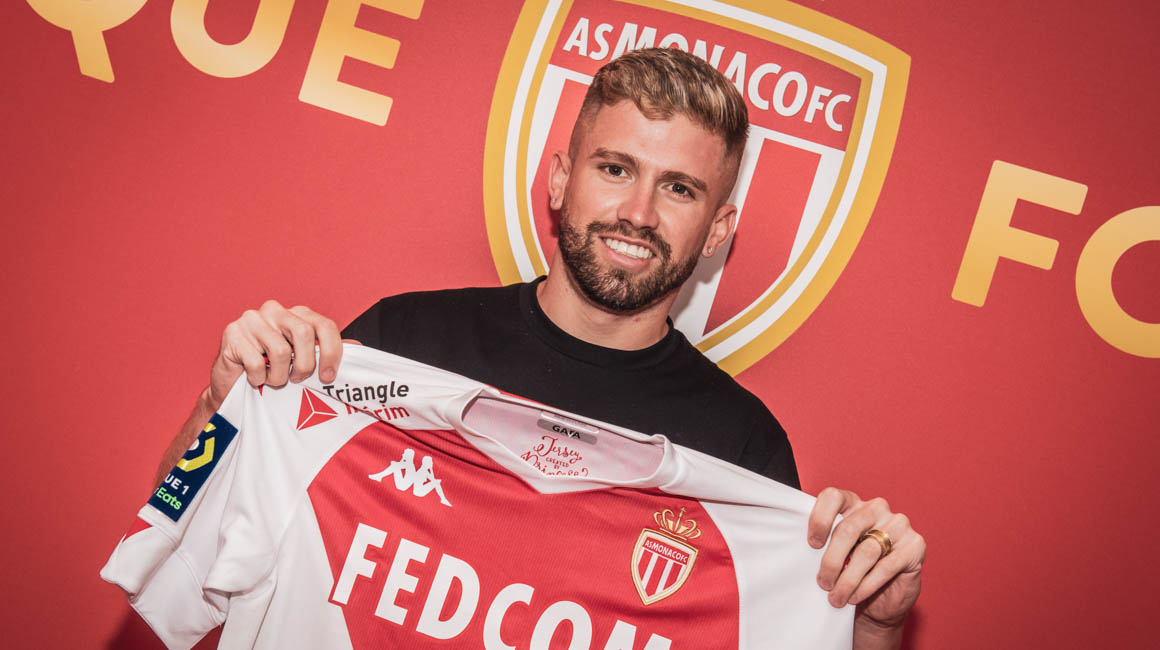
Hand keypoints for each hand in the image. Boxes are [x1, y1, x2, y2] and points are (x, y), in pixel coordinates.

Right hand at [208, 300, 344, 408]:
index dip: (332, 352)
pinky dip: (258, 379)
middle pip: (304, 334)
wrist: (231, 384)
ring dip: (279, 376)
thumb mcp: (303, 361)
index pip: (324, 325)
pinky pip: (256, 362)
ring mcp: (252, 319)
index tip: (329, 377)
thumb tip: (358, 348)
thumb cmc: (272, 371)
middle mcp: (274, 310)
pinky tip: (254, 378)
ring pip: (280, 352)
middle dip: (305, 365)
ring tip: (273, 379)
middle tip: (298, 379)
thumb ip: (327, 352)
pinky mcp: (232, 333)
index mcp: (297, 314)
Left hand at [808, 488, 924, 631]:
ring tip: (836, 597)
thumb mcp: (836, 554)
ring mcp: (899, 525)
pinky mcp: (915, 546)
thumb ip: (825, 546)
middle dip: (831, 561)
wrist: (882, 599)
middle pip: (848, 529)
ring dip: (848, 579)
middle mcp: (877, 508)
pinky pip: (885, 567)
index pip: (833, 497)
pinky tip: (855, 597)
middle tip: (823, 583)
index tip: (812, 545)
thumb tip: (804, 553)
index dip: (819, 519)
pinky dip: (866, 585)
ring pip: (866, 551)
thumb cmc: (853, 571)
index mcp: (853, 503)